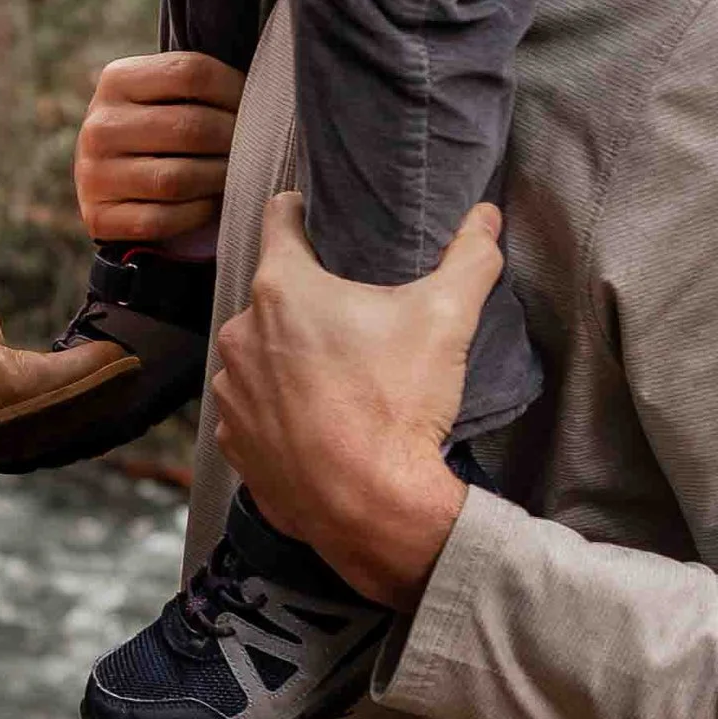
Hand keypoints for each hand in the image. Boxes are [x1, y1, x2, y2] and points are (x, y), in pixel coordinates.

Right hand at [73, 51, 244, 244]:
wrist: (107, 175)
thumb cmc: (155, 126)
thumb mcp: (162, 92)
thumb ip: (199, 83)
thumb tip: (268, 88)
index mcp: (116, 79)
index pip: (190, 72)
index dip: (234, 89)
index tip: (255, 105)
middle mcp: (98, 125)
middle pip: (190, 127)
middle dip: (235, 140)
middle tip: (257, 147)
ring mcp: (93, 174)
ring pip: (177, 178)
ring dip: (219, 179)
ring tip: (237, 174)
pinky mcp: (99, 217)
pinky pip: (162, 219)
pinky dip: (196, 214)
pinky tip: (210, 204)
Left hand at [210, 194, 502, 609]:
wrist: (370, 507)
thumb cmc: (397, 405)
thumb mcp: (446, 320)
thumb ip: (469, 258)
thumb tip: (486, 217)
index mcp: (283, 288)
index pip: (280, 219)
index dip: (301, 211)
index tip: (316, 217)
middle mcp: (241, 332)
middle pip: (274, 294)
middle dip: (307, 300)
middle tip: (353, 320)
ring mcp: (231, 389)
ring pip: (259, 352)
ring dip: (287, 357)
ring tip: (336, 378)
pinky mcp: (233, 439)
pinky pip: (253, 407)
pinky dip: (278, 409)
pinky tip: (316, 420)